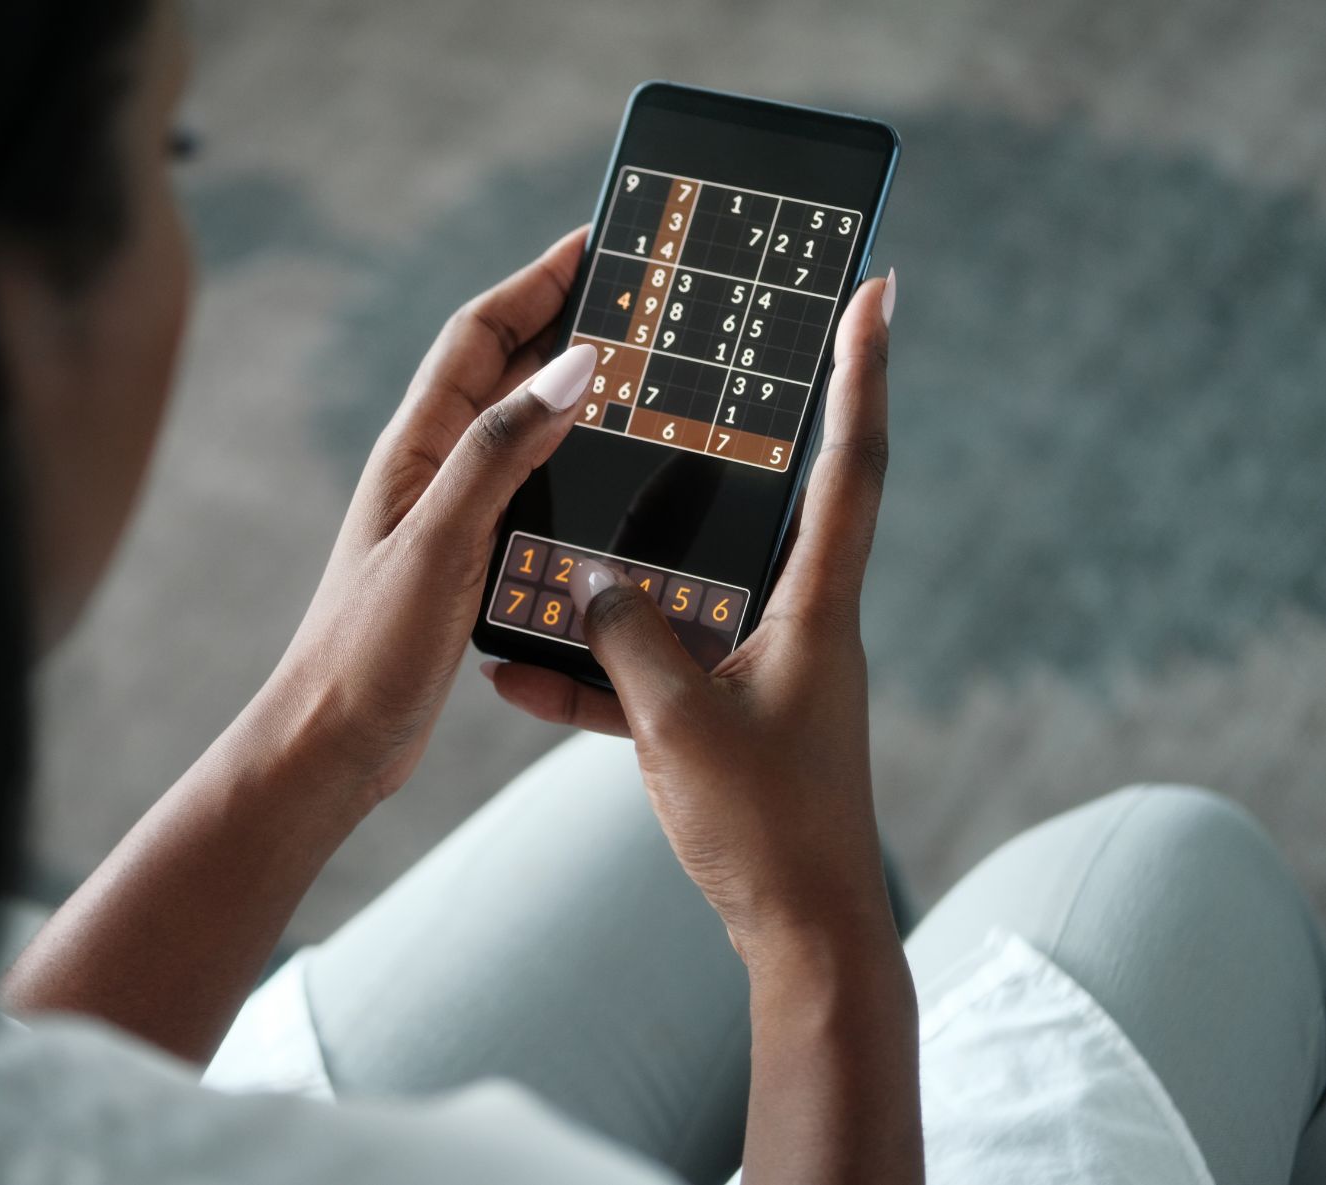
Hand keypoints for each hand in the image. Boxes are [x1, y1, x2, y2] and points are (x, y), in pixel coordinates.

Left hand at [257, 228, 595, 802]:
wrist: (333, 741)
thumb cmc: (367, 647)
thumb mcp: (440, 541)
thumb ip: (501, 452)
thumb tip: (572, 364)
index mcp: (415, 449)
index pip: (478, 336)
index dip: (534, 282)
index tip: (595, 244)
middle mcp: (432, 470)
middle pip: (505, 372)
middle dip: (565, 325)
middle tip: (638, 301)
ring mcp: (451, 515)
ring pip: (522, 432)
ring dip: (573, 396)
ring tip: (642, 375)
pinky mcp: (467, 561)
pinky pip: (527, 490)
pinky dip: (570, 466)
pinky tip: (610, 477)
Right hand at [486, 272, 898, 959]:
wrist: (800, 939)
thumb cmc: (766, 827)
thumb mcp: (680, 723)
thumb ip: (627, 638)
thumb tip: (589, 578)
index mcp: (818, 608)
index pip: (852, 465)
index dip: (863, 373)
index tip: (876, 289)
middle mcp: (800, 625)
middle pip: (766, 511)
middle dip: (724, 448)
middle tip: (685, 378)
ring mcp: (761, 673)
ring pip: (687, 600)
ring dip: (623, 587)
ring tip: (551, 553)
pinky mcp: (727, 722)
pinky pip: (656, 677)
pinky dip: (598, 678)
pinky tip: (520, 679)